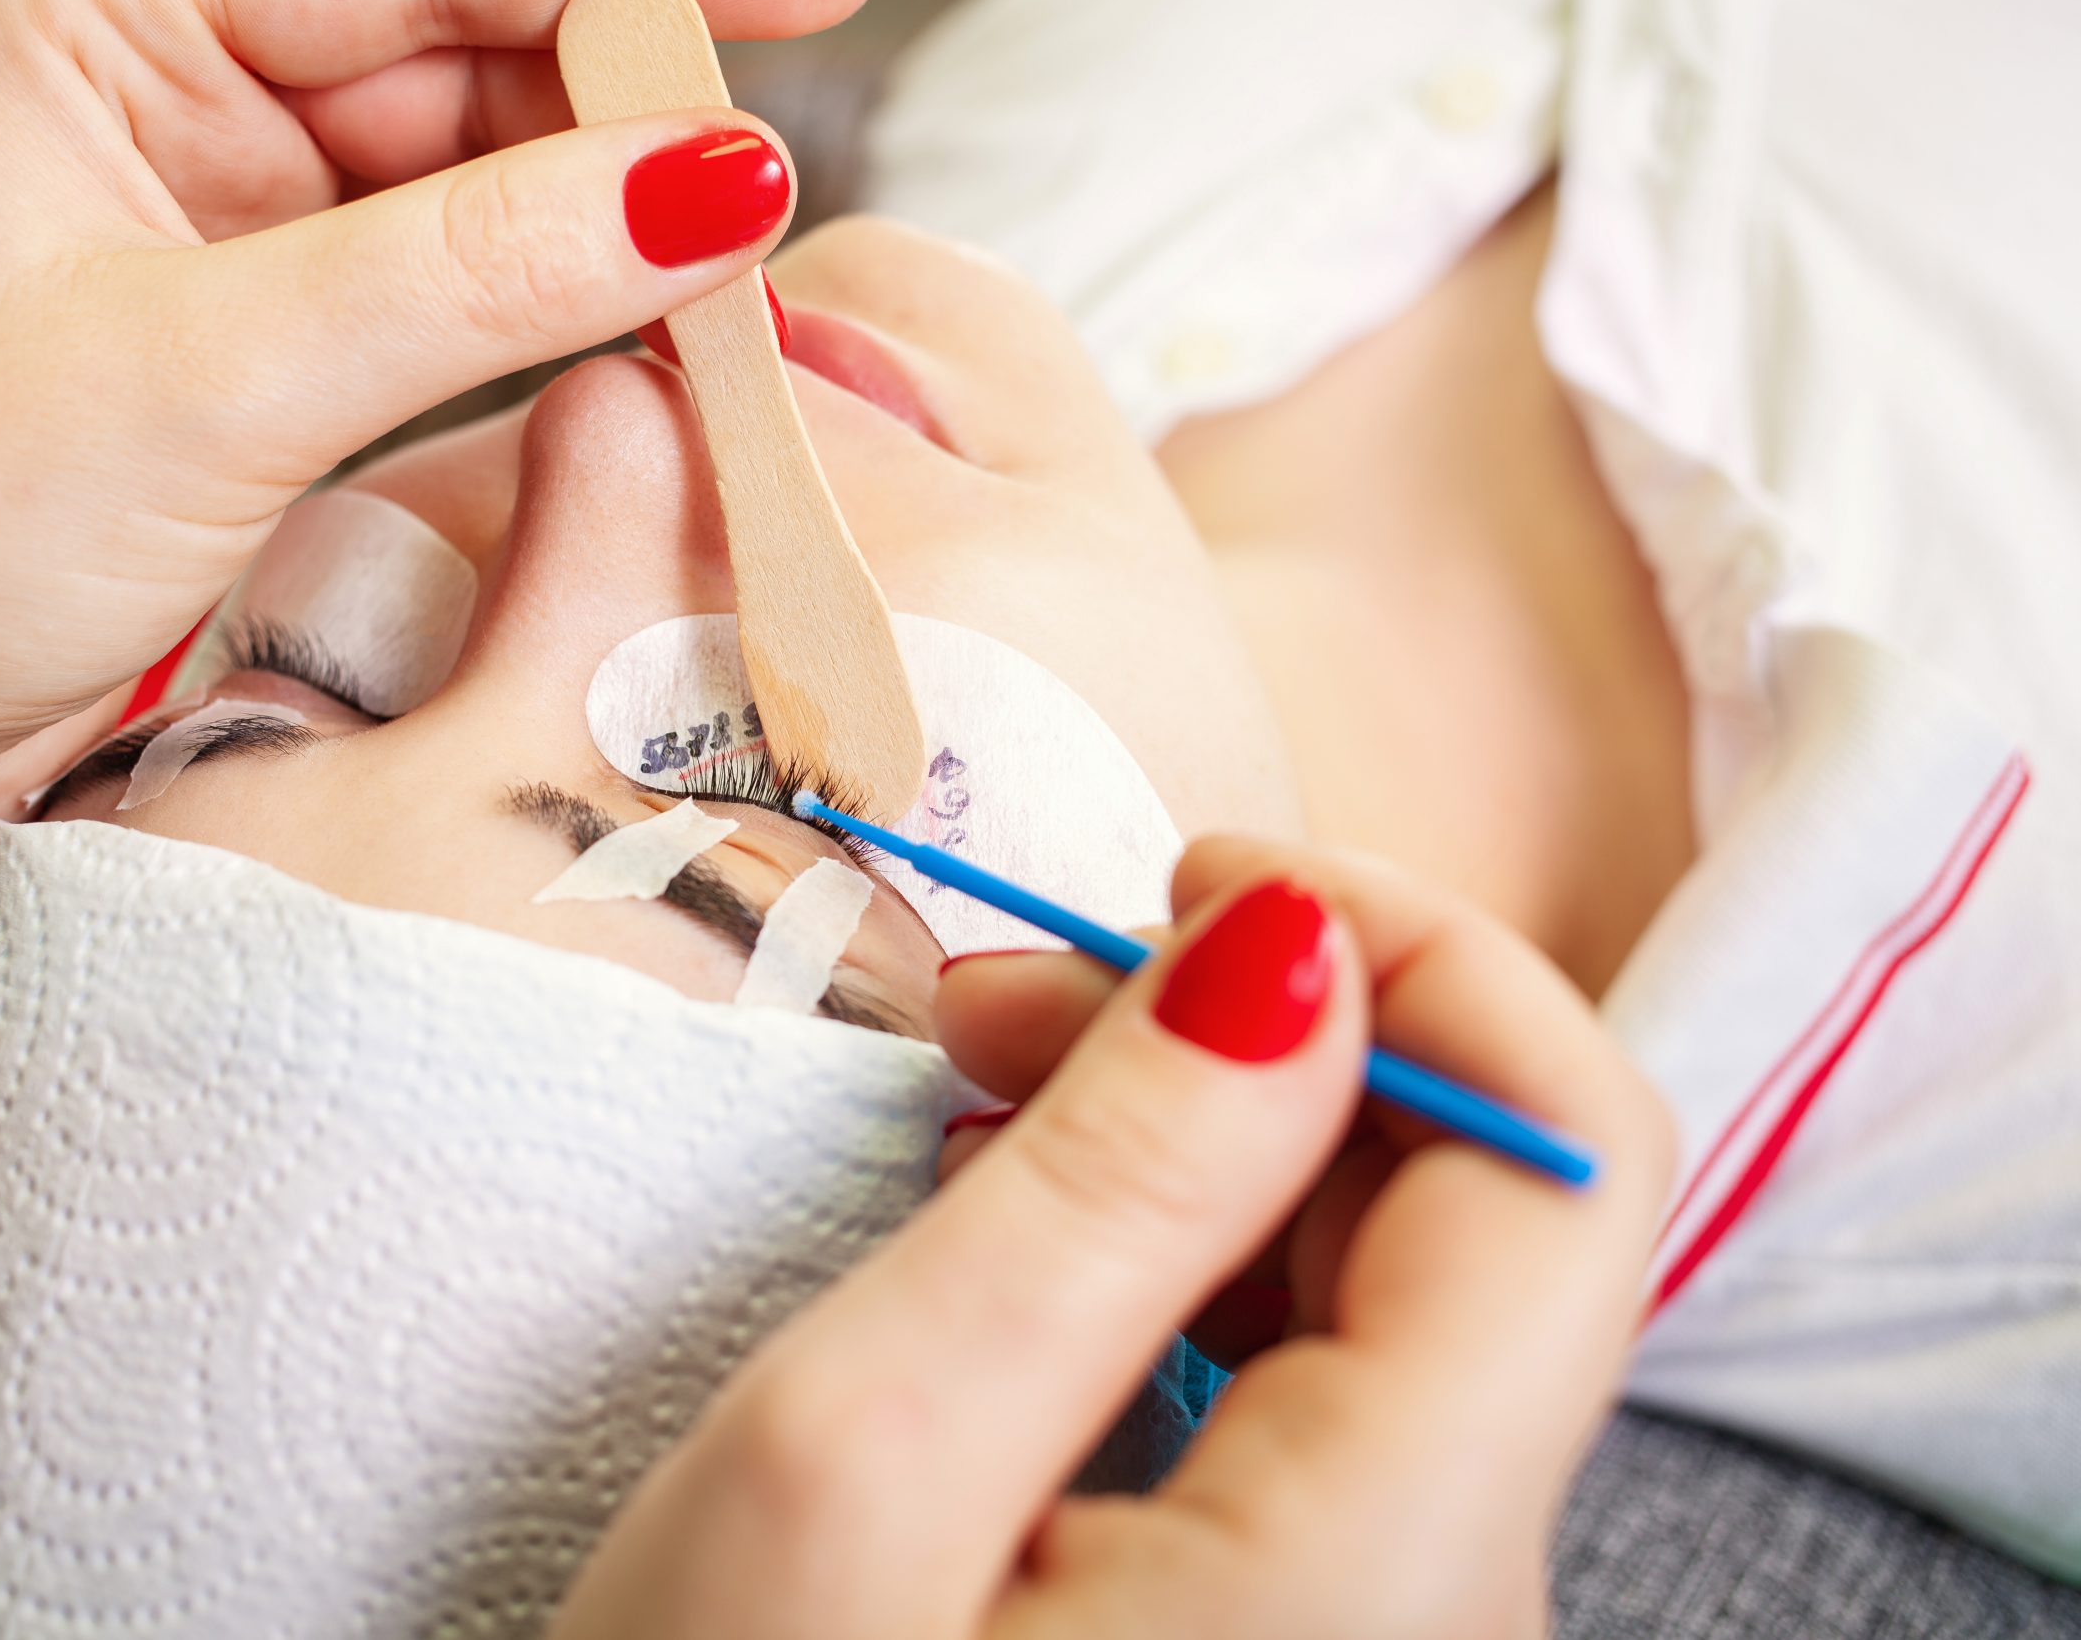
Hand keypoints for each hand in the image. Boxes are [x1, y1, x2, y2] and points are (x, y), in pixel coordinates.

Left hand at [0, 0, 870, 1322]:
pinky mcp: (283, 342)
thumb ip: (469, 272)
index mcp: (101, 9)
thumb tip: (702, 182)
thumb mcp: (203, 376)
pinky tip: (663, 318)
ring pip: (488, 170)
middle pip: (469, 40)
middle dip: (635, 92)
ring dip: (617, 213)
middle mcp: (176, 87)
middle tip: (785, 158)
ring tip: (748, 261)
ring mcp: (238, 218)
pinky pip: (471, 287)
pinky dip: (569, 306)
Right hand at [551, 836, 1673, 1639]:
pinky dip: (1171, 1271)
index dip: (1420, 957)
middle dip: (1266, 1043)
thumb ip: (1112, 1192)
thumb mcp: (868, 1468)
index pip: (1569, 1165)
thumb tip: (1295, 941)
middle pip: (1474, 1220)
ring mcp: (1375, 1637)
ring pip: (1377, 1300)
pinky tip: (1009, 1245)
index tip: (1193, 874)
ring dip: (1199, 1148)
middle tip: (1003, 1000)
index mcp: (1389, 1569)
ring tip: (973, 1103)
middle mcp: (1445, 1610)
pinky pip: (1302, 1402)